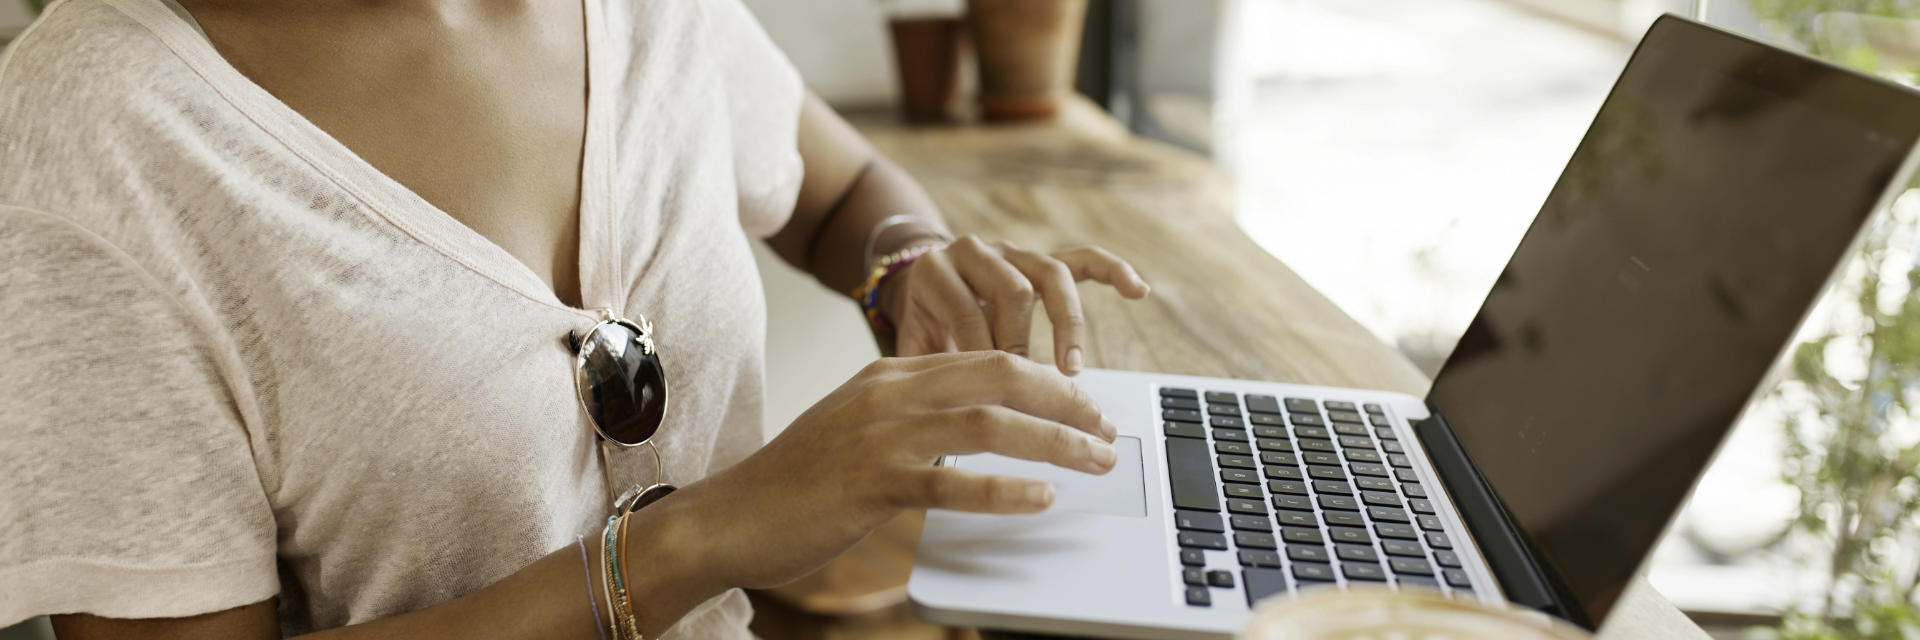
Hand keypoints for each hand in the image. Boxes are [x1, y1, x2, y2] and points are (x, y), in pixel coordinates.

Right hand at [665, 351, 1116, 591]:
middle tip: (1105, 429)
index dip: (1046, 380)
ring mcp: (880, 435)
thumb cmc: (797, 483)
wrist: (730, 515)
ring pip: (988, 423)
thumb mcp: (859, 430)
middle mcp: (890, 393)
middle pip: (999, 376)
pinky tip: (1039, 498)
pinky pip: (950, 480)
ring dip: (1053, 440)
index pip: (986, 361)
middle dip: (1065, 400)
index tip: (1084, 404)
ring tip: (1094, 460)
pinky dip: (1003, 488)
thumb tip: (974, 429)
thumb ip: (912, 420)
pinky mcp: (871, 483)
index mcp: (890, 376)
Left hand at [878, 236, 1149, 374]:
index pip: (966, 312)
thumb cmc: (921, 330)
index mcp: (936, 272)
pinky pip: (1083, 258)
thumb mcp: (911, 350)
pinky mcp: (1040, 259)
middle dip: (1022, 343)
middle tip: (1027, 387)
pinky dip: (1112, 272)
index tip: (993, 397)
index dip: (981, 356)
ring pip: (1050, 274)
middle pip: (1011, 291)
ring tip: (1072, 368)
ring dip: (1066, 324)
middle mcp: (976, 253)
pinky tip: (1138, 291)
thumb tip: (946, 425)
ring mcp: (1011, 252)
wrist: (916, 289)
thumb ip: (925, 374)